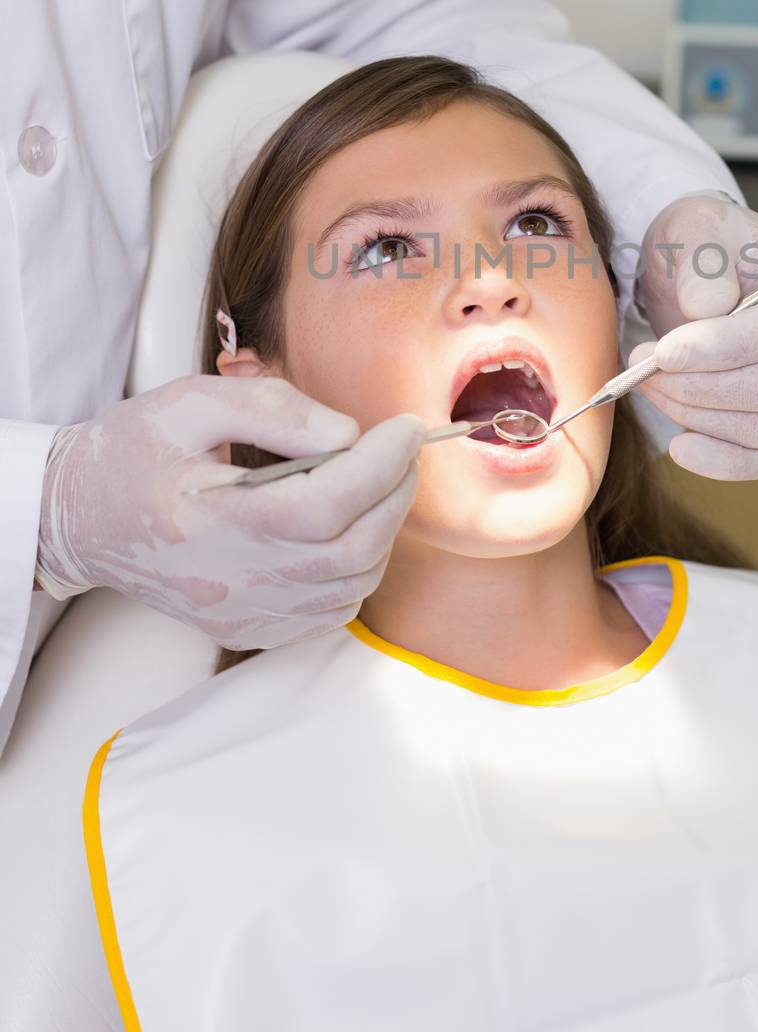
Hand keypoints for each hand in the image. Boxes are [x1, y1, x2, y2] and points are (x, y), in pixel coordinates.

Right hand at [36, 376, 423, 648]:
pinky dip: (358, 568)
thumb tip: (346, 434)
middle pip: (351, 550)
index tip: (406, 427)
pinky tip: (347, 526)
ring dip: (383, 530)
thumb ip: (273, 408)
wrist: (77, 518)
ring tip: (378, 481)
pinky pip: (330, 611)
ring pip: (351, 586)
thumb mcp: (190, 403)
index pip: (324, 503)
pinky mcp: (246, 628)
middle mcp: (228, 579)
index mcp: (209, 519)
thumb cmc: (131, 452)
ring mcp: (239, 613)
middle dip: (395, 493)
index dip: (380, 464)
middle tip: (403, 451)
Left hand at [631, 193, 757, 479]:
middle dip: (695, 386)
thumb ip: (702, 263)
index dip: (722, 349)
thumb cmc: (699, 241)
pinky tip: (679, 446)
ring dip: (694, 415)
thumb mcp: (694, 229)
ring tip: (648, 384)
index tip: (664, 352)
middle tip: (641, 367)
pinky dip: (722, 462)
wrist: (695, 266)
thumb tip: (706, 310)